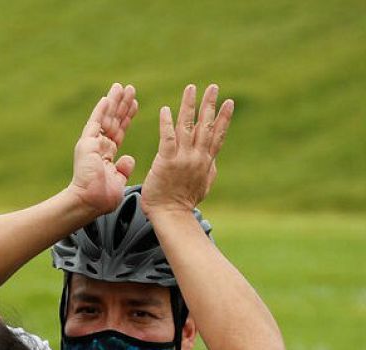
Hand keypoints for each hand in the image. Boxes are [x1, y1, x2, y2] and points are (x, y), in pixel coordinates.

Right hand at [68, 82, 138, 215]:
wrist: (90, 202)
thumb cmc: (102, 197)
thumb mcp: (118, 180)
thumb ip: (123, 168)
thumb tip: (129, 159)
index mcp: (106, 155)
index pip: (119, 132)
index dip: (127, 118)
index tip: (135, 104)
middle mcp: (98, 147)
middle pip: (113, 121)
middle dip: (122, 105)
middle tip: (130, 89)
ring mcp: (91, 145)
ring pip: (105, 119)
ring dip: (114, 102)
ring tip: (122, 88)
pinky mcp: (87, 144)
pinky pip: (95, 124)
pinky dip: (101, 111)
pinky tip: (107, 98)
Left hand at [142, 84, 232, 216]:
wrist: (171, 215)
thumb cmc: (183, 202)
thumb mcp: (203, 184)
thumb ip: (207, 168)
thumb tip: (212, 160)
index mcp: (206, 161)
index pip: (218, 135)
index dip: (224, 118)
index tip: (229, 102)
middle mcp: (197, 157)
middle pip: (206, 126)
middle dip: (210, 105)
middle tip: (213, 87)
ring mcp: (183, 158)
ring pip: (188, 127)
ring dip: (190, 106)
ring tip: (191, 88)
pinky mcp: (166, 161)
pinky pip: (167, 138)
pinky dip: (167, 123)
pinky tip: (167, 109)